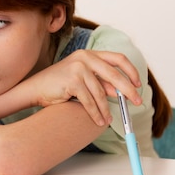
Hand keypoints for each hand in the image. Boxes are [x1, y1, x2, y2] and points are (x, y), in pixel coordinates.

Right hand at [24, 50, 141, 125]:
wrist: (36, 88)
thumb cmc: (59, 85)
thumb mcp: (82, 80)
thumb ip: (100, 83)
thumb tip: (119, 92)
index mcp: (89, 54)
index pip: (118, 58)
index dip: (131, 71)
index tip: (138, 84)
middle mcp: (85, 58)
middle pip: (114, 74)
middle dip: (128, 90)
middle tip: (137, 102)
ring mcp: (78, 68)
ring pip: (100, 93)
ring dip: (107, 109)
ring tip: (109, 119)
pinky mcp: (72, 81)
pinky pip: (89, 101)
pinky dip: (95, 113)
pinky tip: (99, 120)